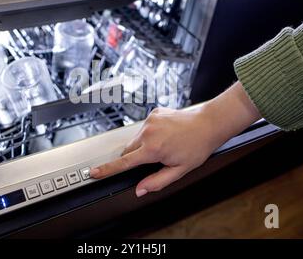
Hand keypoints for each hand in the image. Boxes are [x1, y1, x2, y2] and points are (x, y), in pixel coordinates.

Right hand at [90, 82, 260, 196]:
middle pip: (128, 150)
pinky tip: (165, 134)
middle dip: (135, 157)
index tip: (94, 172)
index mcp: (153, 149)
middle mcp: (148, 132)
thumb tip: (140, 189)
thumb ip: (157, 181)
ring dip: (142, 145)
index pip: (124, 163)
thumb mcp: (179, 170)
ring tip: (164, 145)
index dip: (107, 170)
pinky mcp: (153, 113)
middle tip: (154, 159)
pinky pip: (144, 128)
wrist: (208, 123)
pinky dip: (149, 134)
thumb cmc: (197, 146)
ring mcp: (150, 121)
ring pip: (135, 138)